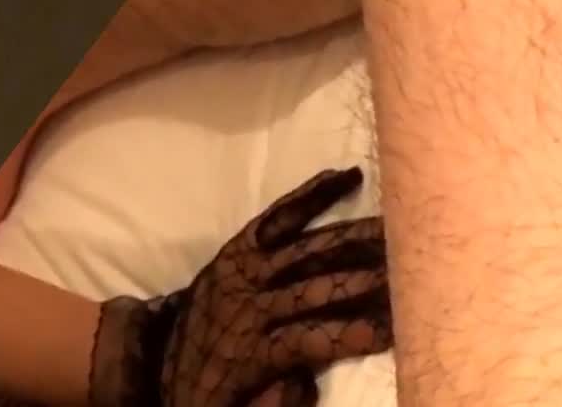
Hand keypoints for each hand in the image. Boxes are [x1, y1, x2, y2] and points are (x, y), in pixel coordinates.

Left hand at [88, 166, 392, 406]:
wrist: (149, 365)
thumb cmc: (207, 395)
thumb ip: (273, 402)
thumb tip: (305, 380)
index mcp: (253, 352)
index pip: (312, 339)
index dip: (353, 333)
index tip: (394, 327)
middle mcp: (252, 304)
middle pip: (317, 288)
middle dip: (366, 279)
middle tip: (412, 270)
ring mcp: (245, 270)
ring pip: (306, 249)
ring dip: (352, 239)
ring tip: (396, 229)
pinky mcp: (238, 248)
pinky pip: (279, 217)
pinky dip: (312, 196)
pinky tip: (347, 177)